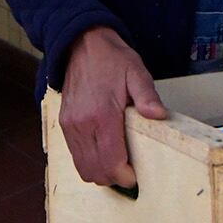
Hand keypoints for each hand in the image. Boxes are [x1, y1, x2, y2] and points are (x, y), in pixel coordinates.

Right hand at [59, 27, 166, 187]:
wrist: (82, 44)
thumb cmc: (112, 59)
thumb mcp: (136, 72)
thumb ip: (147, 96)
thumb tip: (159, 115)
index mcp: (102, 114)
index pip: (111, 161)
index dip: (125, 177)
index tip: (137, 176)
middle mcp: (82, 124)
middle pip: (96, 171)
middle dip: (114, 179)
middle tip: (130, 173)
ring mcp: (70, 125)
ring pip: (83, 168)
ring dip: (101, 173)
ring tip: (118, 166)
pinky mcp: (64, 124)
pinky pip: (75, 156)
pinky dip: (89, 162)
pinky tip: (103, 155)